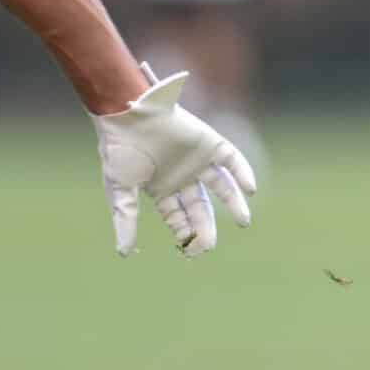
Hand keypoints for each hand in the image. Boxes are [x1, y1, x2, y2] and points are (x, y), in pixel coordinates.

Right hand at [92, 69, 257, 256]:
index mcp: (161, 188)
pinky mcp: (210, 143)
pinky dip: (243, 172)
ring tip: (243, 221)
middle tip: (209, 245)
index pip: (177, 216)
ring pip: (222, 186)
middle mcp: (182, 176)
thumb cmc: (120, 151)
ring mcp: (197, 160)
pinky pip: (232, 160)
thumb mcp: (120, 190)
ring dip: (234, 203)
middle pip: (199, 207)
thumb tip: (123, 253)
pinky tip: (250, 189)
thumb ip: (125, 220)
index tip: (190, 251)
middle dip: (205, 226)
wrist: (127, 116)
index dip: (184, 233)